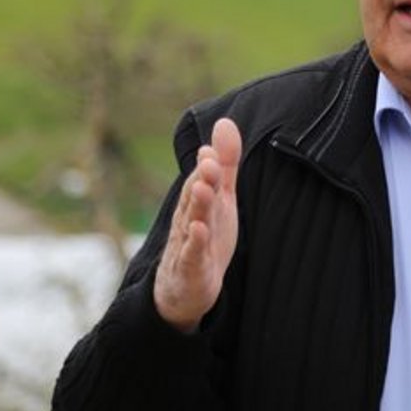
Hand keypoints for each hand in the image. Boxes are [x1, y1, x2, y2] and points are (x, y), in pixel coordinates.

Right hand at [153, 117, 241, 331]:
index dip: (208, 166)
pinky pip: (192, 256)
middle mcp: (188, 220)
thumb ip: (224, 164)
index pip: (201, 180)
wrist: (185, 288)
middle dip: (201, 180)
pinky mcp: (191, 270)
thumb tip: (225, 122)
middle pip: (194, 198)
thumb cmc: (204, 235)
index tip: (213, 151)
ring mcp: (187, 245)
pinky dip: (194, 244)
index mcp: (197, 202)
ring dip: (197, 206)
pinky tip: (200, 230)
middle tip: (209, 162)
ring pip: (190, 223)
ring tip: (204, 188)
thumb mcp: (220, 198)